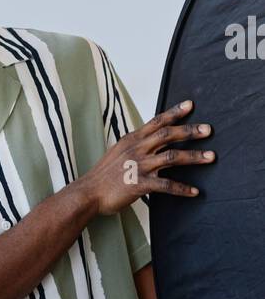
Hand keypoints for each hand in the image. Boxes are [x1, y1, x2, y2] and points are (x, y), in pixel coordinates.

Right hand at [78, 99, 214, 217]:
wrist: (88, 193)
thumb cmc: (102, 175)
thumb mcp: (117, 152)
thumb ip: (134, 145)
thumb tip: (148, 140)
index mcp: (132, 140)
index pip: (156, 121)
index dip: (174, 113)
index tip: (190, 105)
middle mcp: (137, 149)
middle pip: (168, 135)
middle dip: (190, 131)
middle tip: (208, 130)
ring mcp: (139, 166)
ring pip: (172, 157)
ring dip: (194, 157)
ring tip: (210, 157)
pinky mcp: (140, 184)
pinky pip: (166, 185)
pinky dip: (182, 188)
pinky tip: (194, 191)